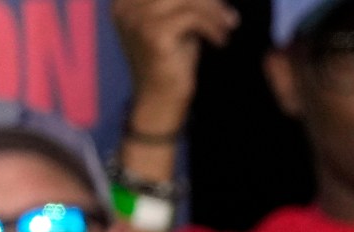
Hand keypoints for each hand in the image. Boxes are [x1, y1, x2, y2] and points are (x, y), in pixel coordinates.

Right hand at [112, 0, 236, 136]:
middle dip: (207, 0)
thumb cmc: (171, 61)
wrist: (160, 99)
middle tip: (228, 15)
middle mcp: (125, 6)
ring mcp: (137, 19)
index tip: (217, 3)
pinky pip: (191, 17)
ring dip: (213, 11)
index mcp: (125, 0)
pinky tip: (220, 40)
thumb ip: (183, 3)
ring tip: (228, 26)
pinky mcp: (153, 34)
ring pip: (186, 0)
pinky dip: (212, 26)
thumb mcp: (175, 22)